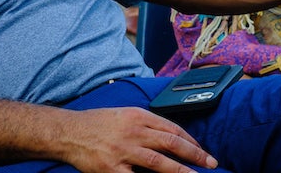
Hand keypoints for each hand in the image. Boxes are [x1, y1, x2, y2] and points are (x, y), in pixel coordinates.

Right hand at [63, 107, 216, 171]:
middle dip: (195, 155)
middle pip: (172, 143)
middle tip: (211, 164)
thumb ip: (146, 123)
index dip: (191, 141)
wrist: (69, 132)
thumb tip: (170, 136)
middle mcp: (134, 132)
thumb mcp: (125, 114)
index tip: (203, 151)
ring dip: (181, 171)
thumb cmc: (97, 123)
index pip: (173, 128)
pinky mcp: (112, 169)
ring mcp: (123, 151)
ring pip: (160, 162)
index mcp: (139, 116)